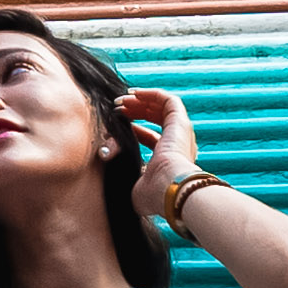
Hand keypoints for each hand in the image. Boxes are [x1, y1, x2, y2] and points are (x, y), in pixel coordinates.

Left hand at [112, 85, 196, 221]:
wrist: (168, 191)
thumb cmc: (150, 193)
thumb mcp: (131, 181)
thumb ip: (122, 170)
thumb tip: (106, 156)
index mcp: (168, 161)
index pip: (151, 139)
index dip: (133, 130)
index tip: (114, 126)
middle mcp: (178, 146)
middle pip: (156, 120)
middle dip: (135, 111)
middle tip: (116, 107)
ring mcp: (181, 133)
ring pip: (162, 107)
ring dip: (141, 101)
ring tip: (121, 99)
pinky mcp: (181, 123)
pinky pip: (168, 100)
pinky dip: (151, 94)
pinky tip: (134, 93)